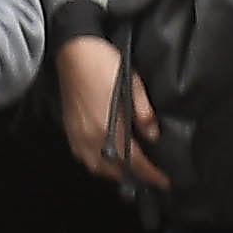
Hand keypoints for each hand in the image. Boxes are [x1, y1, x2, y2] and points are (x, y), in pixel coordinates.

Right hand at [55, 36, 167, 189]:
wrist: (73, 50)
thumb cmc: (102, 63)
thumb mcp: (132, 84)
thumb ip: (143, 113)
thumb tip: (153, 136)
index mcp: (109, 127)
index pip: (134, 162)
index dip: (151, 175)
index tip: (164, 182)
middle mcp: (91, 137)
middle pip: (114, 170)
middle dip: (133, 176)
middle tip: (150, 174)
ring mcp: (78, 135)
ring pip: (96, 167)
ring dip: (114, 172)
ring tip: (129, 167)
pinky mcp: (69, 129)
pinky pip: (83, 157)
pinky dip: (97, 163)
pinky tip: (106, 155)